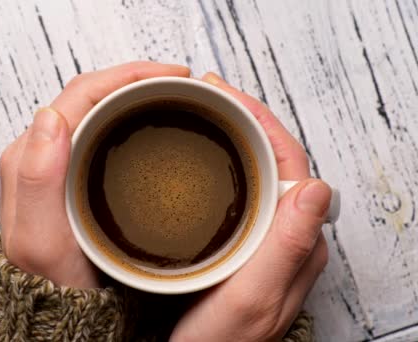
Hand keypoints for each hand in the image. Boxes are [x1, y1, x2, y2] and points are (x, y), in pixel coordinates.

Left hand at [0, 62, 189, 287]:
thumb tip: (51, 116)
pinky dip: (130, 120)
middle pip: (92, 96)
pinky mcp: (73, 178)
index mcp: (32, 156)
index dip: (130, 75)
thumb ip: (36, 179)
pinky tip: (153, 128)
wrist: (56, 315)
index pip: (83, 93)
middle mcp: (41, 154)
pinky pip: (102, 133)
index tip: (174, 76)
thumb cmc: (51, 285)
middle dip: (137, 79)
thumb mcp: (40, 240)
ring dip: (135, 96)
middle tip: (183, 84)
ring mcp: (58, 165)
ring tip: (174, 98)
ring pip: (98, 112)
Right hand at [170, 73, 331, 340]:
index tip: (225, 93)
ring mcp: (265, 240)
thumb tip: (316, 186)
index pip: (290, 162)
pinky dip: (222, 163)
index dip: (260, 121)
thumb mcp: (251, 297)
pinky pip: (240, 191)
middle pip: (274, 160)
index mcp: (298, 242)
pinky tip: (201, 159)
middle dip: (245, 119)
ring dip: (234, 136)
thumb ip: (286, 247)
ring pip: (257, 173)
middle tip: (208, 92)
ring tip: (204, 112)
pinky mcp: (243, 245)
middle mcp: (287, 237)